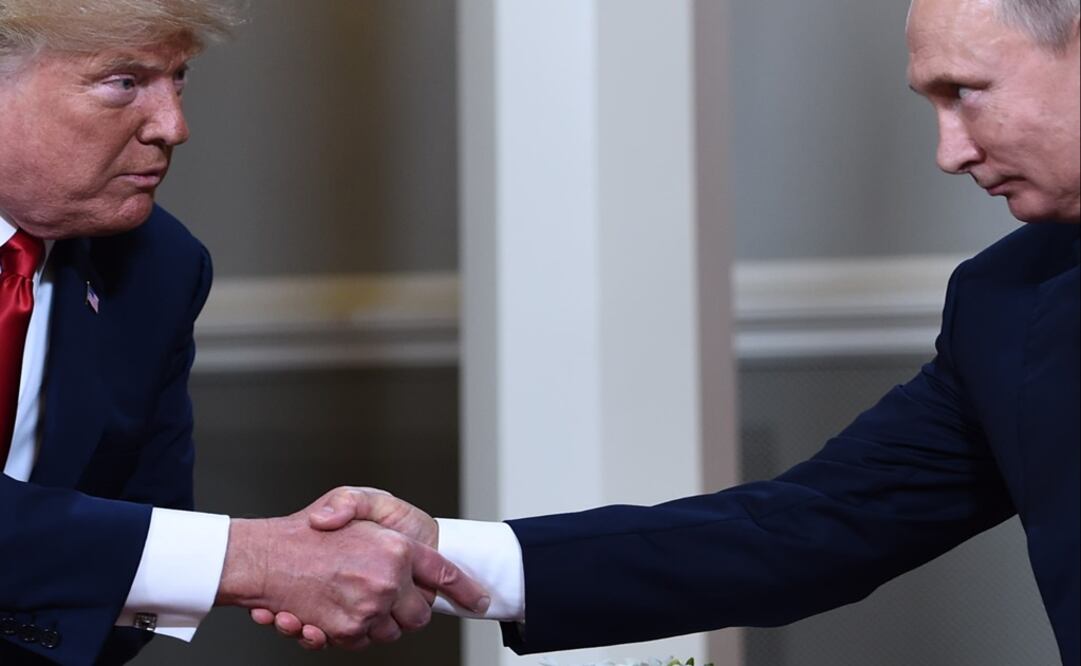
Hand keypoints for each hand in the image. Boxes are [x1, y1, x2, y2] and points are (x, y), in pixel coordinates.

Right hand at [219, 492, 487, 650]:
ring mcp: (367, 609)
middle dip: (410, 609)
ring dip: (379, 621)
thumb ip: (380, 513)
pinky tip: (329, 612)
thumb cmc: (307, 528)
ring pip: (391, 631)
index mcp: (397, 548)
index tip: (479, 598)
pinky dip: (352, 631)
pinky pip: (361, 641)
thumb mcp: (350, 497)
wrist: (262, 557)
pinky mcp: (344, 630)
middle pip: (420, 614)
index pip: (445, 574)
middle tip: (389, 594)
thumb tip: (400, 548)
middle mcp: (387, 581)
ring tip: (353, 598)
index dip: (465, 589)